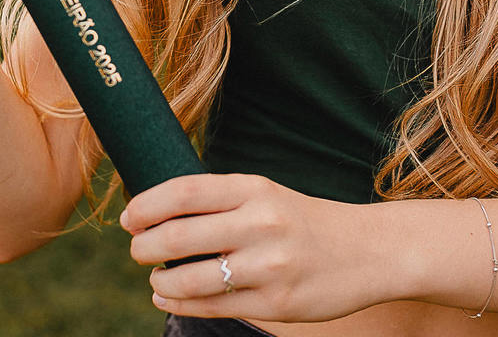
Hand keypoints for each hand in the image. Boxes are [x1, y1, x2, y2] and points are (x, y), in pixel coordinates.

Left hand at [121, 174, 395, 322]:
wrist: (369, 251)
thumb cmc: (304, 221)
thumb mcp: (267, 195)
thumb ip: (219, 202)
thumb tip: (156, 214)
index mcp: (255, 188)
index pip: (184, 191)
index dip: (146, 206)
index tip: (128, 218)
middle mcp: (260, 223)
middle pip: (177, 236)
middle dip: (143, 247)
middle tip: (137, 250)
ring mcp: (269, 266)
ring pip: (189, 280)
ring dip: (160, 283)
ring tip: (156, 280)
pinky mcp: (275, 304)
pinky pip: (212, 308)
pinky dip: (179, 305)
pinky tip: (170, 299)